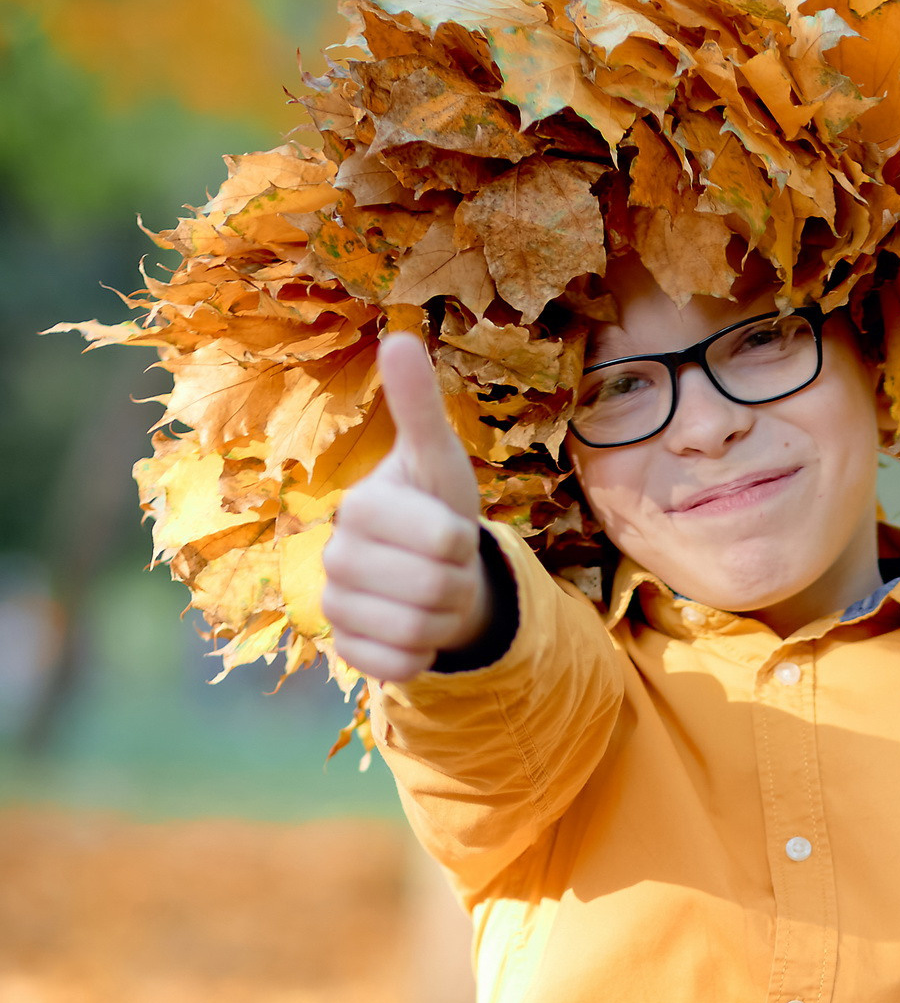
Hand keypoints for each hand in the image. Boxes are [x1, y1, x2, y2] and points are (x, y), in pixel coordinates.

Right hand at [322, 336, 490, 684]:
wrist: (430, 570)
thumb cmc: (435, 508)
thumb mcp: (438, 459)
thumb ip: (419, 406)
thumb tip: (401, 336)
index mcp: (358, 506)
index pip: (443, 541)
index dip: (463, 540)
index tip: (450, 530)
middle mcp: (334, 556)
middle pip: (433, 590)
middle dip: (459, 583)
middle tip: (448, 568)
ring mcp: (333, 605)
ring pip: (419, 630)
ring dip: (444, 619)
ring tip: (433, 595)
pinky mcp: (345, 649)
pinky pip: (399, 666)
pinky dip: (422, 654)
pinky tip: (415, 628)